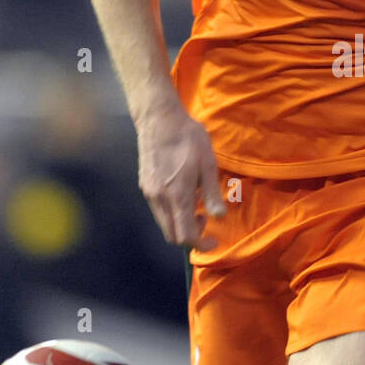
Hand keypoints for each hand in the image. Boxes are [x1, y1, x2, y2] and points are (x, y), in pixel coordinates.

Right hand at [136, 103, 226, 249]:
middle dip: (190, 236)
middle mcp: (159, 199)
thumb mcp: (208, 164)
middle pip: (172, 235)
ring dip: (180, 224)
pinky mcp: (144, 185)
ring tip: (196, 205)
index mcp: (177, 196)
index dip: (201, 245)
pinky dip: (171, 213)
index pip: (186, 235)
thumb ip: (212, 193)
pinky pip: (158, 211)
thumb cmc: (188, 138)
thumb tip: (219, 217)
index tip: (214, 241)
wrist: (159, 119)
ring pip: (163, 224)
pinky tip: (182, 195)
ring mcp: (149, 193)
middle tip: (205, 220)